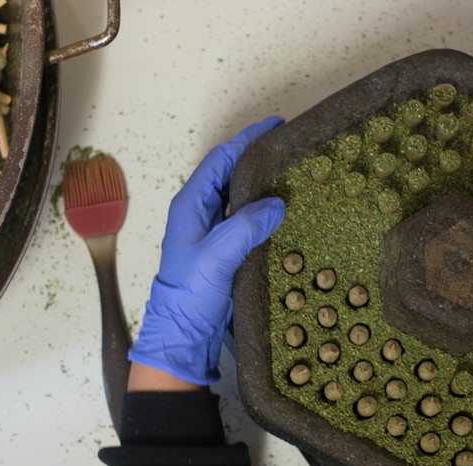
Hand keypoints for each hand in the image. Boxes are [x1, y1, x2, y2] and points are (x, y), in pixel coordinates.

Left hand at [128, 117, 285, 385]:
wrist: (183, 331)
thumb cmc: (192, 292)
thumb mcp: (219, 255)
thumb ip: (246, 225)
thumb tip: (277, 203)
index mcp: (190, 203)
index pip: (220, 160)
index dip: (246, 140)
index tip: (274, 126)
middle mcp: (198, 211)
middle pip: (228, 173)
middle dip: (255, 157)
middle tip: (287, 147)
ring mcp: (209, 229)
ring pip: (236, 195)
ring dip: (259, 182)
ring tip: (289, 172)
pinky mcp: (221, 247)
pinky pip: (243, 217)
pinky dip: (260, 208)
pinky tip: (280, 208)